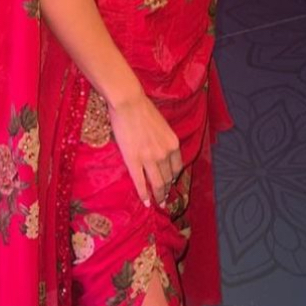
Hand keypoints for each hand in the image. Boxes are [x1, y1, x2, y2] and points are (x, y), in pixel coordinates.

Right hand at [107, 89, 181, 208]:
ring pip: (157, 183)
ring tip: (158, 202)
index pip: (177, 167)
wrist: (129, 103)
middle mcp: (165, 154)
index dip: (174, 177)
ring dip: (159, 195)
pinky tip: (146, 202)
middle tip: (165, 198)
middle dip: (167, 189)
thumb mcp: (162, 125)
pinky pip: (141, 182)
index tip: (171, 183)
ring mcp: (149, 159)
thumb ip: (163, 140)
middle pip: (168, 177)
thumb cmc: (143, 109)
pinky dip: (144, 194)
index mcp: (173, 144)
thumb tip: (159, 148)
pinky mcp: (134, 161)